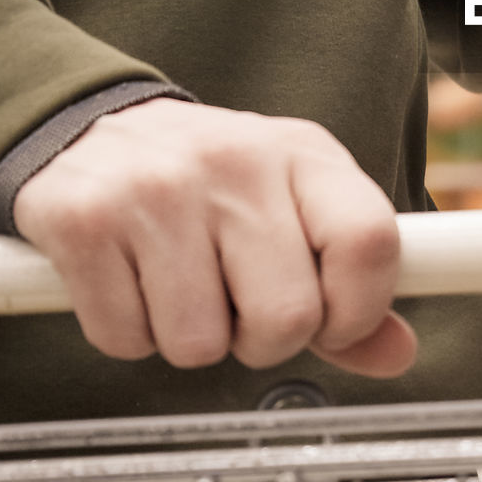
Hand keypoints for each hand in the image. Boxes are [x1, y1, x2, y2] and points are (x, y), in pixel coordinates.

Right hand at [13, 99, 416, 376]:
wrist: (92, 127)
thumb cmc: (214, 180)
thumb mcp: (296, 204)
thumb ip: (349, 282)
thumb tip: (396, 354)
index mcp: (305, 153)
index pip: (369, 242)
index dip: (360, 310)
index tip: (335, 322)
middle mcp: (238, 162)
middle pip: (288, 316)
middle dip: (266, 341)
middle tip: (242, 308)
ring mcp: (160, 189)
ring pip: (200, 345)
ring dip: (193, 340)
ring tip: (184, 285)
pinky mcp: (85, 221)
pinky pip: (126, 340)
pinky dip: (131, 333)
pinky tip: (134, 281)